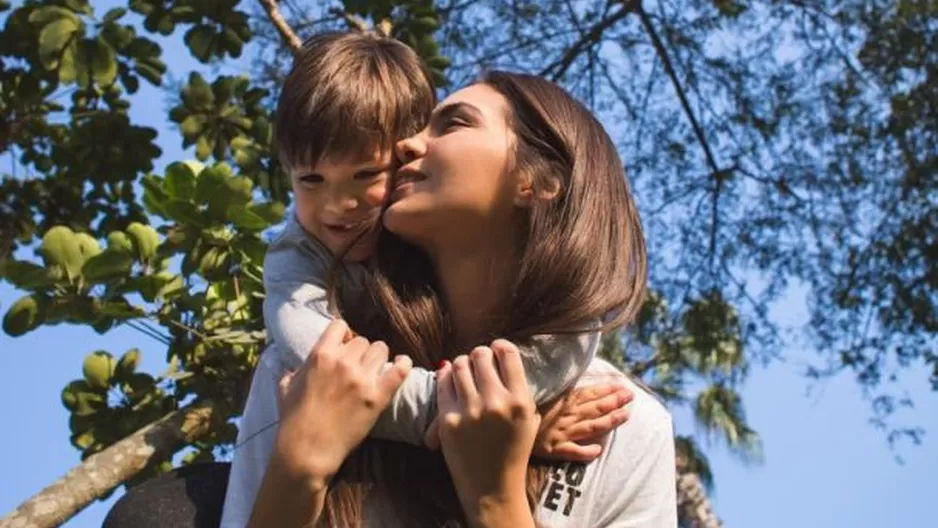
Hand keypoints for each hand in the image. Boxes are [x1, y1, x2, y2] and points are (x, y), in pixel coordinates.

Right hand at [272, 319, 411, 486]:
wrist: (307, 451)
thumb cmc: (293, 421)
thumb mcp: (286, 387)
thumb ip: (294, 370)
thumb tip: (295, 366)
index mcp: (320, 355)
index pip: (340, 326)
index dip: (343, 335)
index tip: (344, 345)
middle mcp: (343, 362)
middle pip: (363, 340)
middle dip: (360, 351)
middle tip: (357, 366)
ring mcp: (362, 379)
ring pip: (381, 350)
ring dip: (377, 359)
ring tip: (373, 370)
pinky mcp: (378, 397)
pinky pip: (400, 370)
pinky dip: (403, 364)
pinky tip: (402, 363)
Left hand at [436, 340, 538, 524]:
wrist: (492, 488)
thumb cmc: (513, 451)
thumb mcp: (529, 418)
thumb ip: (518, 387)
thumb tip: (500, 356)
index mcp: (520, 400)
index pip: (507, 352)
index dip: (499, 346)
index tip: (496, 350)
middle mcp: (496, 402)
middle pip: (480, 355)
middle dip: (479, 355)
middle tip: (479, 363)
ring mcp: (470, 411)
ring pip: (459, 364)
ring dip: (462, 364)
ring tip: (465, 373)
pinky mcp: (448, 420)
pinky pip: (443, 383)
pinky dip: (447, 377)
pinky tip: (451, 380)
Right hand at [532, 384, 631, 461]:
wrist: (504, 429)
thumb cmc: (522, 408)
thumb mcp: (538, 393)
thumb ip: (556, 390)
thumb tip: (572, 381)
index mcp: (562, 401)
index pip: (588, 393)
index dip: (606, 390)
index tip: (622, 386)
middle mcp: (566, 416)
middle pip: (594, 408)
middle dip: (614, 401)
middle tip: (630, 396)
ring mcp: (562, 433)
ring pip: (591, 426)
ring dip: (609, 421)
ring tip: (626, 415)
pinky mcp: (554, 449)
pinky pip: (573, 451)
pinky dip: (585, 451)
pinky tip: (598, 450)